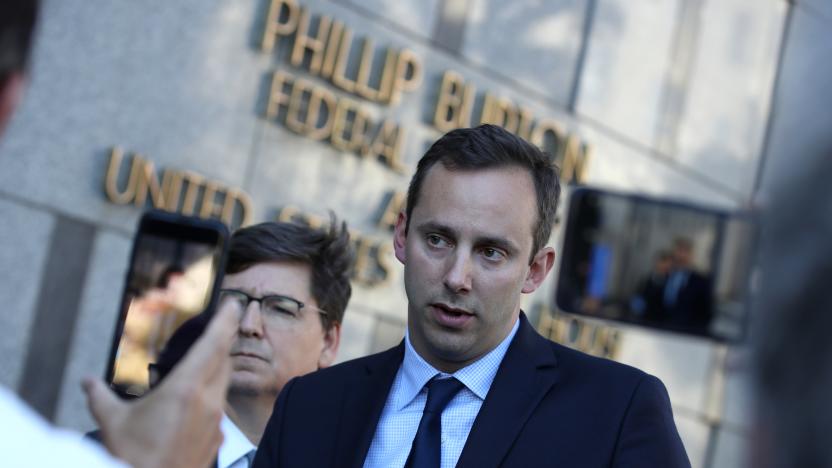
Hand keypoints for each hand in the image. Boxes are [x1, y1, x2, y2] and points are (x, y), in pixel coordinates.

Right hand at [83, 302, 237, 467]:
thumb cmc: (133, 458)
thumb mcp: (112, 421)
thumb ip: (100, 396)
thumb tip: (88, 381)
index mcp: (186, 388)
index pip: (214, 344)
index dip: (226, 321)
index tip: (232, 305)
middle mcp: (208, 401)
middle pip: (223, 360)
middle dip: (223, 341)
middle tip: (223, 325)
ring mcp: (216, 421)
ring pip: (223, 384)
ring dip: (218, 368)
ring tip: (209, 359)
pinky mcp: (217, 438)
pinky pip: (219, 408)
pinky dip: (211, 397)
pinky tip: (196, 402)